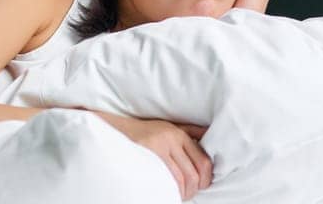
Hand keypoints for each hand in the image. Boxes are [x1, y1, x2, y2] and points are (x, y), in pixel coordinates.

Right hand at [93, 112, 212, 200]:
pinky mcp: (146, 155)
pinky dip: (170, 190)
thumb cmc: (143, 132)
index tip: (201, 186)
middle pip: (193, 172)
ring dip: (182, 193)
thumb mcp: (168, 126)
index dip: (206, 178)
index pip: (203, 160)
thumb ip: (190, 131)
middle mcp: (171, 138)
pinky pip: (165, 178)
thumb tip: (209, 134)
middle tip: (189, 195)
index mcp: (178, 134)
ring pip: (181, 177)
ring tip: (177, 196)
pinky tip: (168, 194)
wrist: (114, 128)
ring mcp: (158, 147)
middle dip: (194, 188)